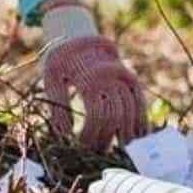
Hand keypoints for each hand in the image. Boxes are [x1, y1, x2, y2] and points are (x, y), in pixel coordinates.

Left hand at [40, 1, 146, 149]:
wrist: (80, 38)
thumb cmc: (61, 59)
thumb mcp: (51, 77)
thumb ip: (58, 106)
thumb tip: (66, 136)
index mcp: (94, 76)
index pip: (98, 114)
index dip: (91, 135)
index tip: (80, 148)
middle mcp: (115, 77)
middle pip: (116, 117)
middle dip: (106, 139)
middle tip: (95, 155)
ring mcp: (127, 79)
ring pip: (132, 113)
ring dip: (125, 136)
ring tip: (115, 153)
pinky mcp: (133, 83)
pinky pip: (141, 105)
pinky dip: (140, 123)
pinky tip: (135, 139)